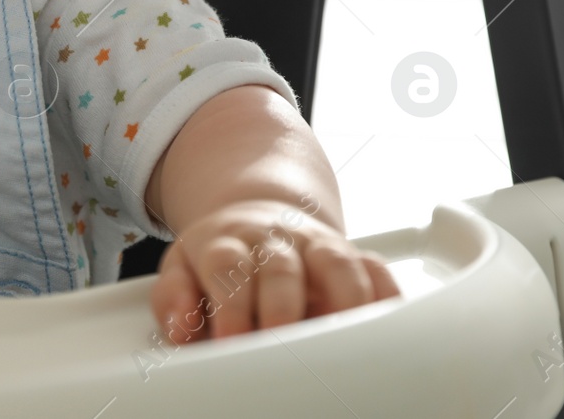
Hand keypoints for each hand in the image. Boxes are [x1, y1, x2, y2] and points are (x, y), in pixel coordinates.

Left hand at [149, 199, 399, 343]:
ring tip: (342, 342)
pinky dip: (387, 295)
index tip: (230, 341)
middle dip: (282, 309)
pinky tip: (389, 325)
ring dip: (342, 302)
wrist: (256, 216)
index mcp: (228, 242)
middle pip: (281, 267)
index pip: (227, 266)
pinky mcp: (352, 257)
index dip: (229, 304)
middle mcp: (275, 240)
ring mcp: (316, 246)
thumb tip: (180, 328)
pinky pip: (376, 269)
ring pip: (336, 263)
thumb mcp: (181, 268)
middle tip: (280, 347)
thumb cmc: (220, 256)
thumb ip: (174, 297)